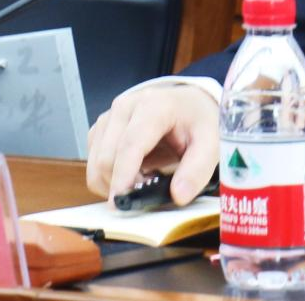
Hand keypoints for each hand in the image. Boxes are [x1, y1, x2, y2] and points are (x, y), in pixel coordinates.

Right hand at [86, 84, 218, 204]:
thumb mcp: (210, 143)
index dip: (123, 175)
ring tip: (143, 180)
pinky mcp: (101, 128)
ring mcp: (110, 116)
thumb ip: (197, 170)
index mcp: (153, 106)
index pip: (130, 144)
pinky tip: (132, 173)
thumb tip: (178, 196)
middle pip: (107, 157)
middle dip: (122, 183)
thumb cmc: (198, 121)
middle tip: (148, 191)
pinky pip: (93, 161)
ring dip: (113, 182)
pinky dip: (108, 176)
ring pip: (95, 162)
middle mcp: (125, 107)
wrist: (189, 104)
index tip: (122, 201)